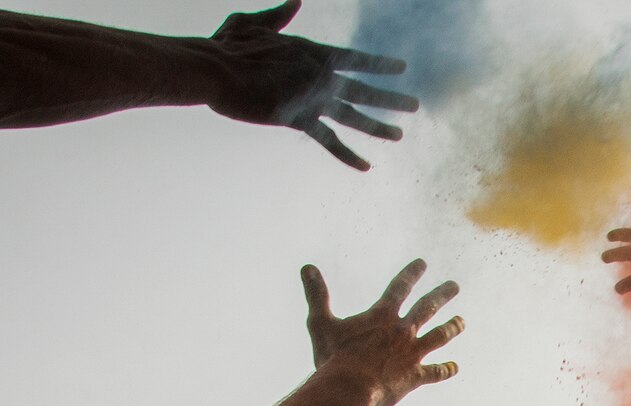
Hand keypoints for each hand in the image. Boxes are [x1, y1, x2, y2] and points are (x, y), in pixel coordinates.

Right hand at [207, 0, 417, 169]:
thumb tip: (296, 0)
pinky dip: (348, 155)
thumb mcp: (257, 23)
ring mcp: (313, 99)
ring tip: (400, 134)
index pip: (356, 58)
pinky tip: (367, 165)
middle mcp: (320, 75)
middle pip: (363, 89)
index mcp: (313, 51)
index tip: (401, 68)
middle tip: (414, 105)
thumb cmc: (229, 45)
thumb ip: (280, 15)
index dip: (379, 64)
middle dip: (390, 97)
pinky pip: (330, 141)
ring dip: (379, 125)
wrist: (216, 69)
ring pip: (354, 115)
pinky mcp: (299, 119)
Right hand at [301, 260, 462, 405]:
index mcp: (382, 316)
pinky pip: (434, 372)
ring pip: (438, 336)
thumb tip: (306, 267)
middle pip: (427, 308)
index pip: (400, 288)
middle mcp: (403, 331)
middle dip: (441, 295)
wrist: (350, 388)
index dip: (411, 274)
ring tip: (462, 321)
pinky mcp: (415, 377)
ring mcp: (412, 354)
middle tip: (454, 286)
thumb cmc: (333, 357)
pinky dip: (445, 370)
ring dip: (451, 327)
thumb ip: (316, 294)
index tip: (422, 263)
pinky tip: (455, 367)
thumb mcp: (320, 323)